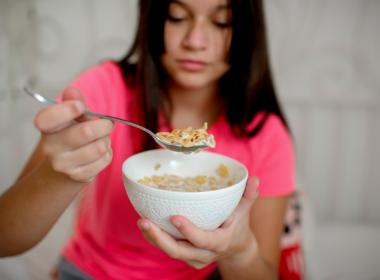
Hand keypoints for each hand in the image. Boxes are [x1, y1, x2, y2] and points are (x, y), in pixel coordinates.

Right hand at [34, 87, 113, 182]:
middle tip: (107, 124)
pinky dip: (108, 153)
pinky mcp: (78, 176)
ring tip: (102, 139)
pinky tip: (100, 152)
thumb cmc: (68, 138)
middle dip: (104, 126)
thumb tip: (72, 91)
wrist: (60, 171)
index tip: (81, 107)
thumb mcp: (67, 119)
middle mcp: (51, 147)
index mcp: (46, 128)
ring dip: (106, 140)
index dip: (68, 109)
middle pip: (86, 132)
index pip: (49, 118)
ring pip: (99, 147)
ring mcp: (64, 164)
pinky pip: (104, 160)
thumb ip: (72, 103)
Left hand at [137, 177, 258, 268]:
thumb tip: (254, 179)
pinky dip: (156, 239)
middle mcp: (204, 254)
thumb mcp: (245, 211)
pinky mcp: (186, 256)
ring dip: (153, 238)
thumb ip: (249, 195)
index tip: (174, 218)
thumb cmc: (238, 226)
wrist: (236, 248)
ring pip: (170, 251)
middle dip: (159, 238)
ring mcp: (193, 257)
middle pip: (179, 251)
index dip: (189, 231)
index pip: (203, 240)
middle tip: (144, 222)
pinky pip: (168, 249)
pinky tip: (146, 224)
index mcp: (219, 242)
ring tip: (141, 221)